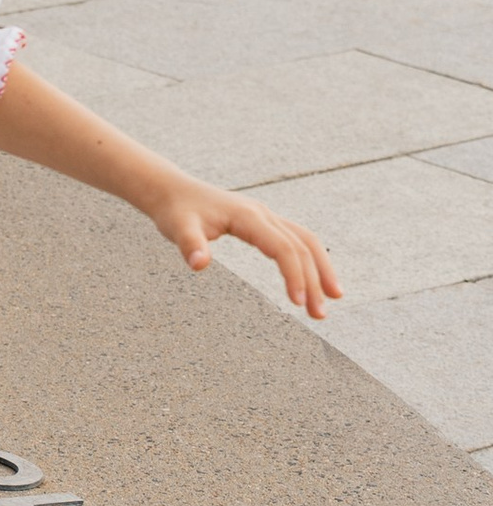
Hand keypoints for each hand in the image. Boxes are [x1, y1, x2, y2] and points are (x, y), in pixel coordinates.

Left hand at [143, 177, 341, 318]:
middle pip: (301, 246)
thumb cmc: (176, 210)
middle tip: (320, 315)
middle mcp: (263, 214)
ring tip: (332, 299)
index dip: (294, 274)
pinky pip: (295, 240)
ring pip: (305, 240)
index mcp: (248, 216)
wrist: (172, 190)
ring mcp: (265, 217)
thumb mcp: (177, 228)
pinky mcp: (263, 223)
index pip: (282, 247)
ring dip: (321, 269)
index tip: (298, 303)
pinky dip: (311, 259)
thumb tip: (198, 264)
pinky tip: (314, 279)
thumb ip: (189, 245)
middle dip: (315, 280)